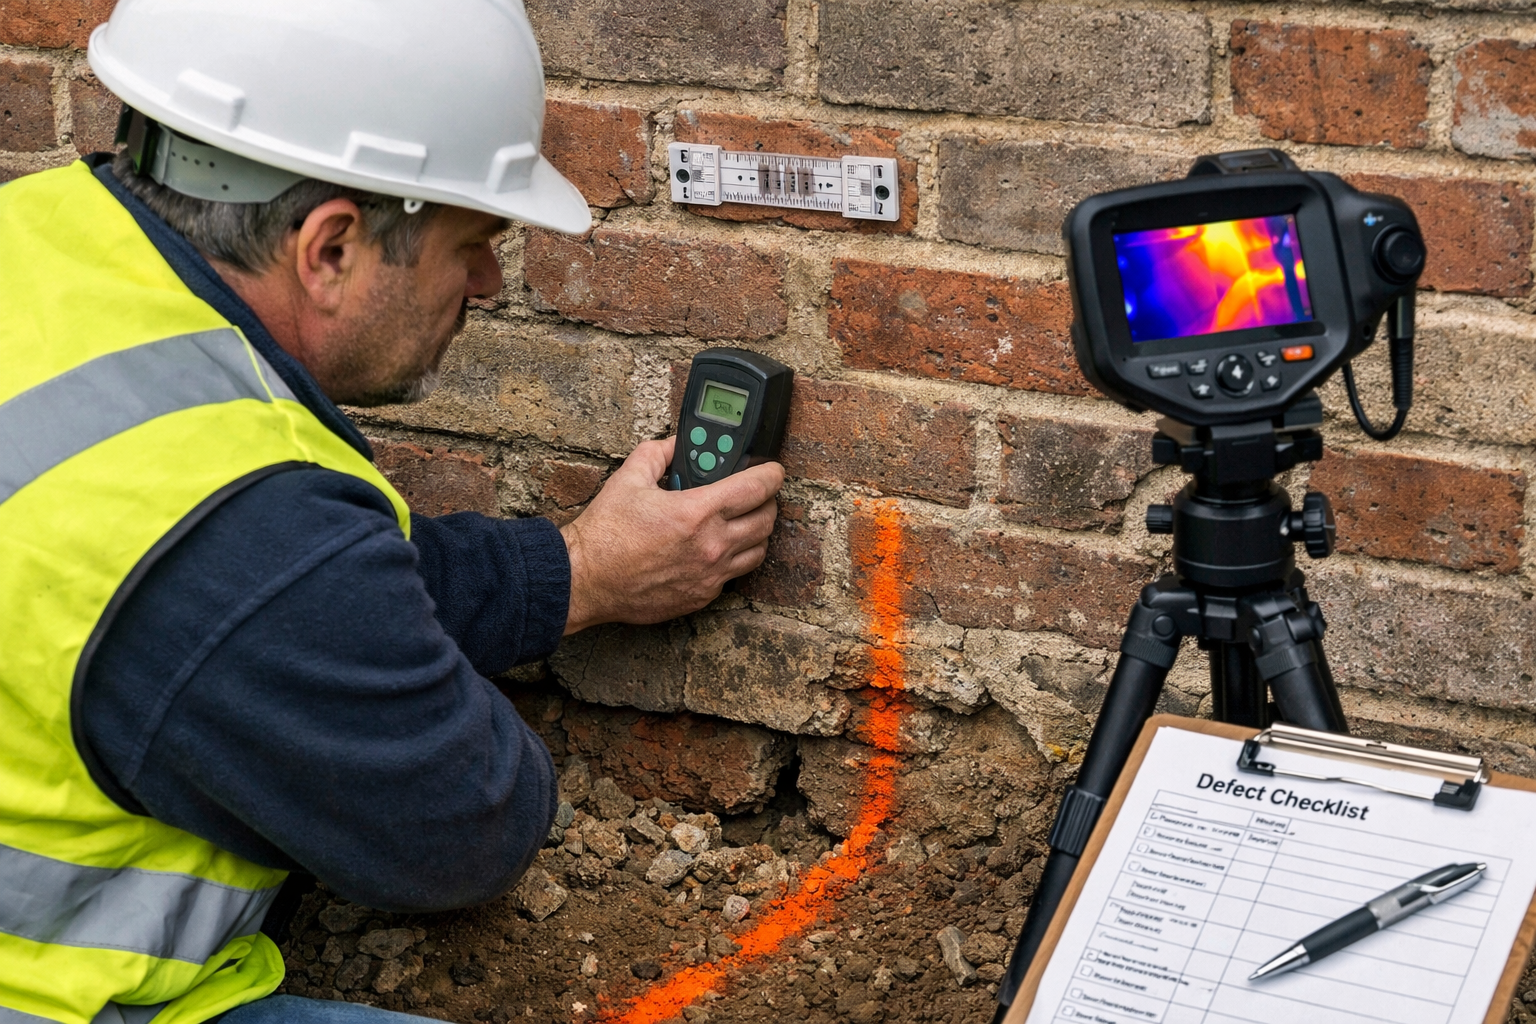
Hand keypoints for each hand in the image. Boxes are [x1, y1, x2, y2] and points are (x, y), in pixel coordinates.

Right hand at [559, 437, 782, 633]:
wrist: (586, 579)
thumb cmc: (605, 533)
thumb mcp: (629, 478)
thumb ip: (658, 453)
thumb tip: (677, 444)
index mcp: (698, 512)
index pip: (758, 488)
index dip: (772, 474)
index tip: (772, 470)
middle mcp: (711, 545)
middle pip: (767, 520)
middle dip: (766, 502)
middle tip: (754, 495)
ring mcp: (710, 575)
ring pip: (758, 551)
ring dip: (755, 533)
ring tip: (739, 522)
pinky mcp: (702, 596)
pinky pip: (733, 576)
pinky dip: (732, 560)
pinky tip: (715, 549)